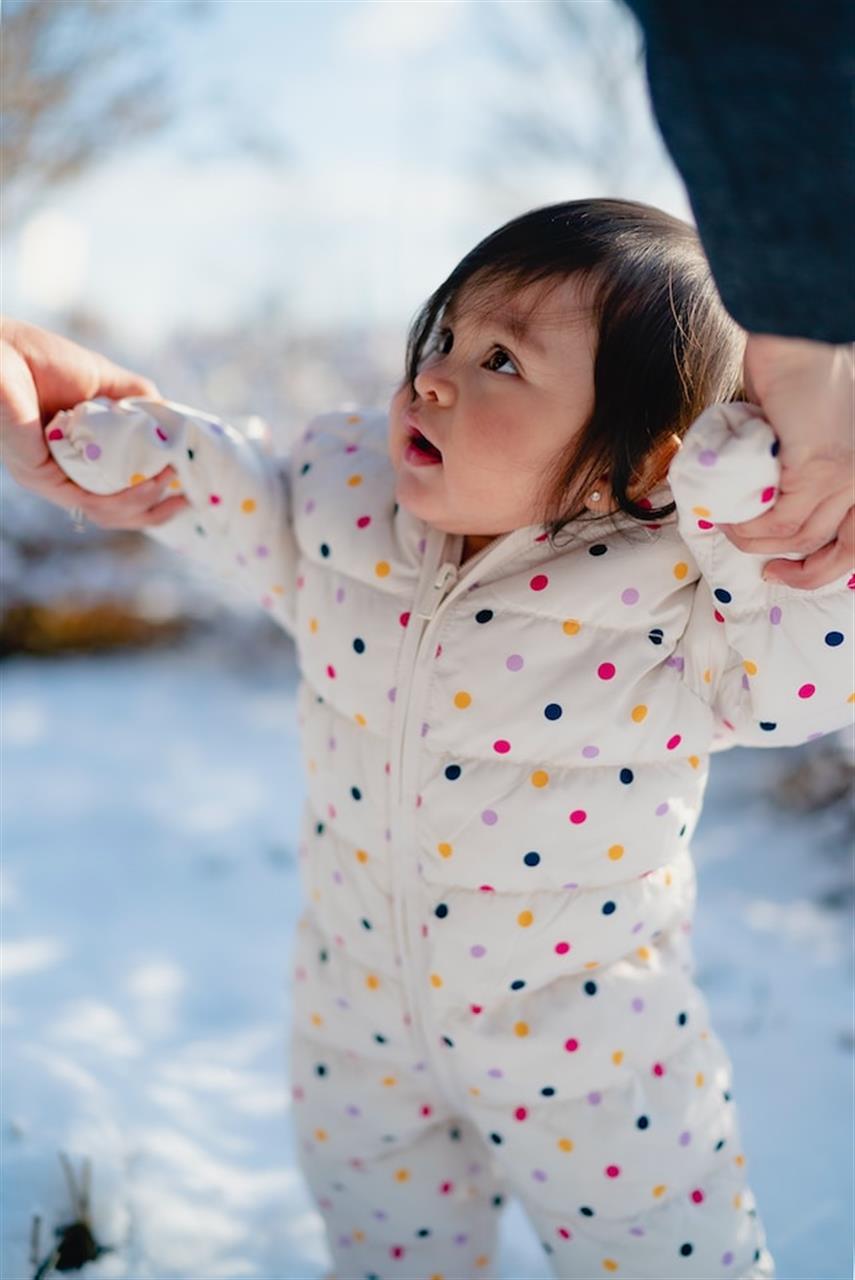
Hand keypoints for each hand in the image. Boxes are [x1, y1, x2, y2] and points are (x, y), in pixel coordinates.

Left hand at [0, 317, 189, 527]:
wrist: (2, 349)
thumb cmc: (41, 358)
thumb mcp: (103, 379)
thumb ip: (137, 398)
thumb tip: (174, 417)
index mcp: (76, 457)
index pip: (117, 492)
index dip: (154, 498)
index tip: (187, 490)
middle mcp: (62, 475)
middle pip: (116, 513)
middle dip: (156, 512)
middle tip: (188, 501)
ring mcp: (50, 480)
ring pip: (107, 513)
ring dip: (147, 504)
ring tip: (172, 485)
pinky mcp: (41, 477)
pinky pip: (91, 501)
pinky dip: (127, 496)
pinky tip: (154, 481)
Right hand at [718, 333, 853, 587]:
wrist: (795, 328)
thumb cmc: (800, 366)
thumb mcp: (809, 426)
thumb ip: (798, 463)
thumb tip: (765, 497)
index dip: (825, 568)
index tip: (786, 570)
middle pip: (835, 549)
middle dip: (795, 571)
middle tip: (762, 570)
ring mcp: (846, 471)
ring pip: (798, 536)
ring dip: (756, 542)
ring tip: (728, 528)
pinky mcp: (817, 465)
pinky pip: (777, 517)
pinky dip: (747, 524)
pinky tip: (727, 516)